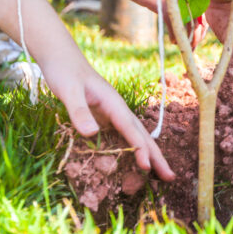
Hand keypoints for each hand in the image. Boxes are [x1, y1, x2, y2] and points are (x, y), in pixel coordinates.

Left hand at [44, 63, 175, 181]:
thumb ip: (80, 111)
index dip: (140, 149)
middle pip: (142, 135)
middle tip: (171, 177)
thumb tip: (92, 134)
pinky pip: (122, 136)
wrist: (61, 57)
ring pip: (135, 136)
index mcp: (114, 103)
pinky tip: (135, 160)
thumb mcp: (68, 91)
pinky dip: (132, 149)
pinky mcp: (104, 116)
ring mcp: (112, 113)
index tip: (147, 168)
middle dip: (156, 156)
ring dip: (148, 154)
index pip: (131, 130)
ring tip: (160, 174)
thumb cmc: (64, 71)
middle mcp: (117, 109)